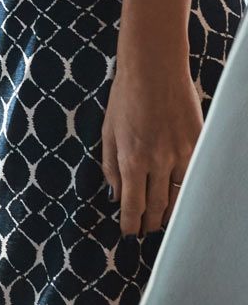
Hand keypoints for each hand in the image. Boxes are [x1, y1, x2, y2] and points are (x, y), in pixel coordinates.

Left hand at [101, 49, 203, 235]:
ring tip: (162, 222)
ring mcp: (182, 154)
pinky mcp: (198, 145)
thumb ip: (110, 166)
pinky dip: (186, 192)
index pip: (132, 204)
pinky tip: (180, 199)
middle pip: (158, 206)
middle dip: (150, 223)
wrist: (154, 71)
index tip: (128, 234)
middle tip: (146, 232)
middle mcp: (158, 161)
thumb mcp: (107, 132)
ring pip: (179, 196)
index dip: (130, 223)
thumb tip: (114, 195)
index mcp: (131, 159)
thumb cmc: (125, 99)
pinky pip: (193, 178)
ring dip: (170, 213)